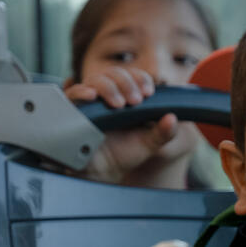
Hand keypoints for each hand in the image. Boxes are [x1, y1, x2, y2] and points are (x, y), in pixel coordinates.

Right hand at [65, 68, 199, 186]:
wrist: (102, 173)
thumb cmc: (123, 155)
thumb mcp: (149, 144)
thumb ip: (164, 132)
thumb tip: (172, 118)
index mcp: (126, 97)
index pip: (132, 76)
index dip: (140, 79)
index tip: (148, 92)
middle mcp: (107, 95)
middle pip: (114, 73)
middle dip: (127, 82)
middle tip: (135, 100)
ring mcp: (89, 101)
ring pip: (96, 79)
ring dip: (109, 87)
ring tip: (119, 105)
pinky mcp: (73, 110)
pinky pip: (72, 93)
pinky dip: (82, 91)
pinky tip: (92, 96)